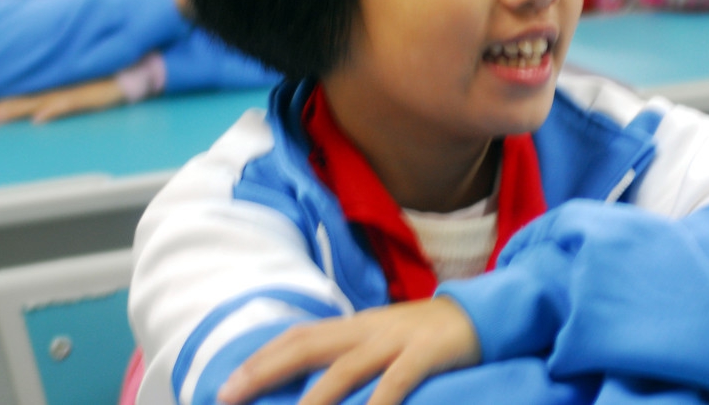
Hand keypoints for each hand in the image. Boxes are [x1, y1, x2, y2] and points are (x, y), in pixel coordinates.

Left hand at [0, 76, 123, 124]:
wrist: (136, 65)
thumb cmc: (106, 74)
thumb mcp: (78, 79)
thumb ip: (58, 91)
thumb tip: (34, 107)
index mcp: (53, 84)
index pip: (19, 94)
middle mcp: (59, 86)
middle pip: (23, 98)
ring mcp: (74, 90)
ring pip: (40, 101)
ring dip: (17, 109)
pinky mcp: (92, 95)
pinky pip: (70, 102)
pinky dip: (55, 109)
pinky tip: (40, 118)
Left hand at [218, 297, 480, 404]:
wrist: (480, 312)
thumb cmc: (426, 335)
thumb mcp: (383, 338)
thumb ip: (350, 353)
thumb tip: (310, 378)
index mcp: (355, 325)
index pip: (298, 336)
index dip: (261, 357)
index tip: (229, 383)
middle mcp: (367, 329)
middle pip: (306, 346)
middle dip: (264, 370)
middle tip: (228, 394)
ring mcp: (395, 340)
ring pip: (344, 368)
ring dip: (312, 397)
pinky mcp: (425, 353)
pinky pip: (397, 380)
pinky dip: (377, 401)